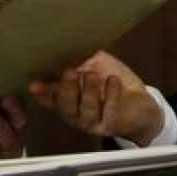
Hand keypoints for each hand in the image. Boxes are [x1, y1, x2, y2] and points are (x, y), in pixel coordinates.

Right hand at [27, 51, 163, 145]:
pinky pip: (109, 112)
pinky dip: (111, 95)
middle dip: (65, 89)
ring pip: (85, 111)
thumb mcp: (95, 65)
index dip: (42, 92)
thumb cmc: (113, 82)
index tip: (34, 84)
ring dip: (88, 91)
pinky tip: (113, 81)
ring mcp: (93, 123)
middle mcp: (76, 115)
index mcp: (69, 101)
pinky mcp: (111, 125)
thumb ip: (79, 60)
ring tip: (92, 75)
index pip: (51, 98)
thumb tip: (65, 50)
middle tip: (68, 71)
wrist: (142, 103)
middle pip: (65, 107)